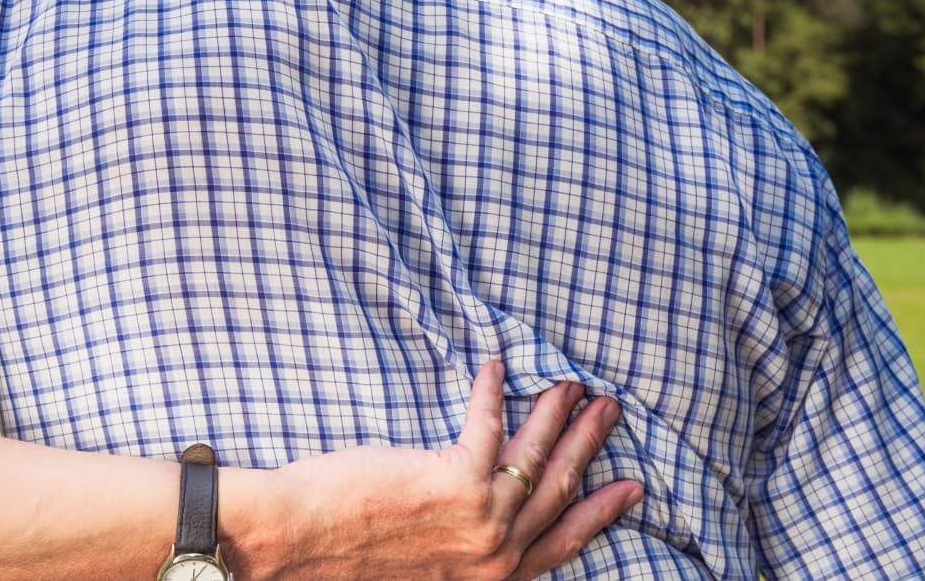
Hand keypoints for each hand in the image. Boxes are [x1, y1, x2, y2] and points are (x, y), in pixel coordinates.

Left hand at [259, 361, 641, 579]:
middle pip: (560, 491)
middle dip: (589, 446)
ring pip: (535, 457)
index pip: (562, 544)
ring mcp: (479, 520)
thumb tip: (475, 508)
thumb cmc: (342, 553)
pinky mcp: (453, 480)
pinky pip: (487, 424)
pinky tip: (494, 366)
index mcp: (488, 577)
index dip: (599, 512)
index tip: (630, 488)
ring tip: (573, 383)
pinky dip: (492, 391)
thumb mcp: (420, 564)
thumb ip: (456, 547)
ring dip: (557, 414)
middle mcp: (494, 556)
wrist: (293, 544)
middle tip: (610, 409)